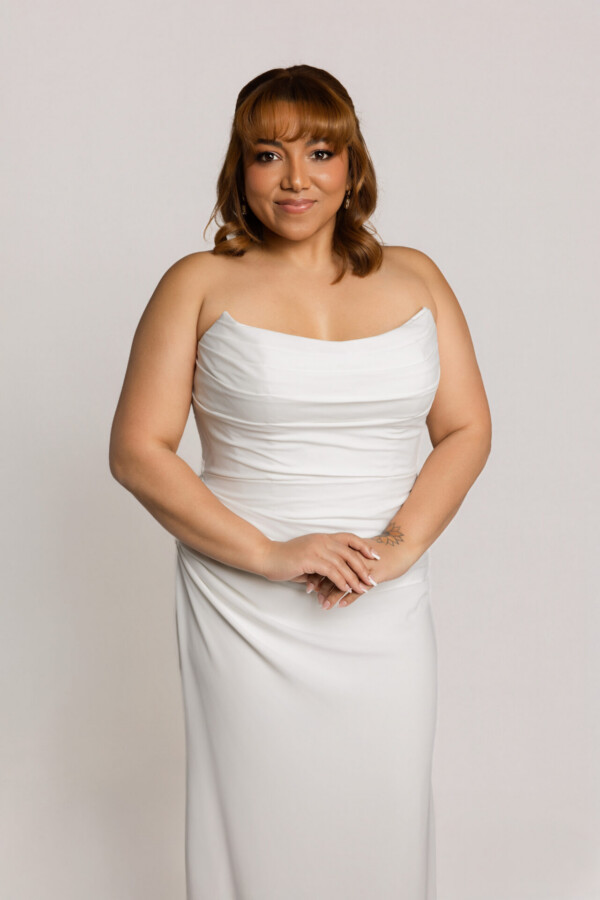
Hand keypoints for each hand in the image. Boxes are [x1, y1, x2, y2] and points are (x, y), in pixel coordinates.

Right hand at [259, 532, 380, 595]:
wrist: (267, 557)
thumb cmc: (285, 560)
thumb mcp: (307, 560)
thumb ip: (321, 566)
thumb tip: (329, 580)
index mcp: (322, 538)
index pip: (349, 538)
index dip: (363, 546)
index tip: (375, 555)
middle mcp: (322, 540)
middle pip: (350, 553)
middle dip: (363, 567)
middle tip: (372, 580)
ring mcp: (316, 549)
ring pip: (342, 564)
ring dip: (354, 578)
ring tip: (362, 589)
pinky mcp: (310, 559)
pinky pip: (331, 571)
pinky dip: (341, 580)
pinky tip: (346, 589)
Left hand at [307, 539, 422, 609]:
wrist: (402, 547)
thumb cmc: (380, 552)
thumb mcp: (360, 553)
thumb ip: (345, 560)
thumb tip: (328, 570)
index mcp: (348, 550)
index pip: (327, 561)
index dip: (315, 571)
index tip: (304, 581)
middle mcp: (353, 557)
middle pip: (332, 571)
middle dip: (320, 584)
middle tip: (310, 594)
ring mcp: (364, 567)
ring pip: (344, 581)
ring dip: (332, 594)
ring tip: (324, 605)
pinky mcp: (375, 575)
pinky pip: (360, 588)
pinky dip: (349, 596)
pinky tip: (341, 605)